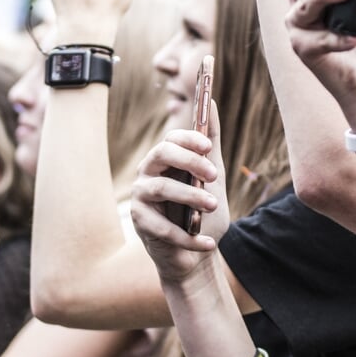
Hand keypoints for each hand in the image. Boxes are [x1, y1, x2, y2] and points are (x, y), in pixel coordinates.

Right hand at [128, 115, 230, 283]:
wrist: (195, 255)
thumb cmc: (201, 211)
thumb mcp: (214, 176)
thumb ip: (211, 142)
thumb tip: (210, 101)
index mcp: (165, 160)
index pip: (171, 139)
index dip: (189, 139)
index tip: (208, 146)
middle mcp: (148, 174)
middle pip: (160, 154)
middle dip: (189, 161)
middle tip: (214, 175)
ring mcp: (141, 198)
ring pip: (161, 188)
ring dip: (191, 197)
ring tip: (212, 206)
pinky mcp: (141, 223)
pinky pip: (164, 227)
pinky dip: (189, 237)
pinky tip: (208, 243)